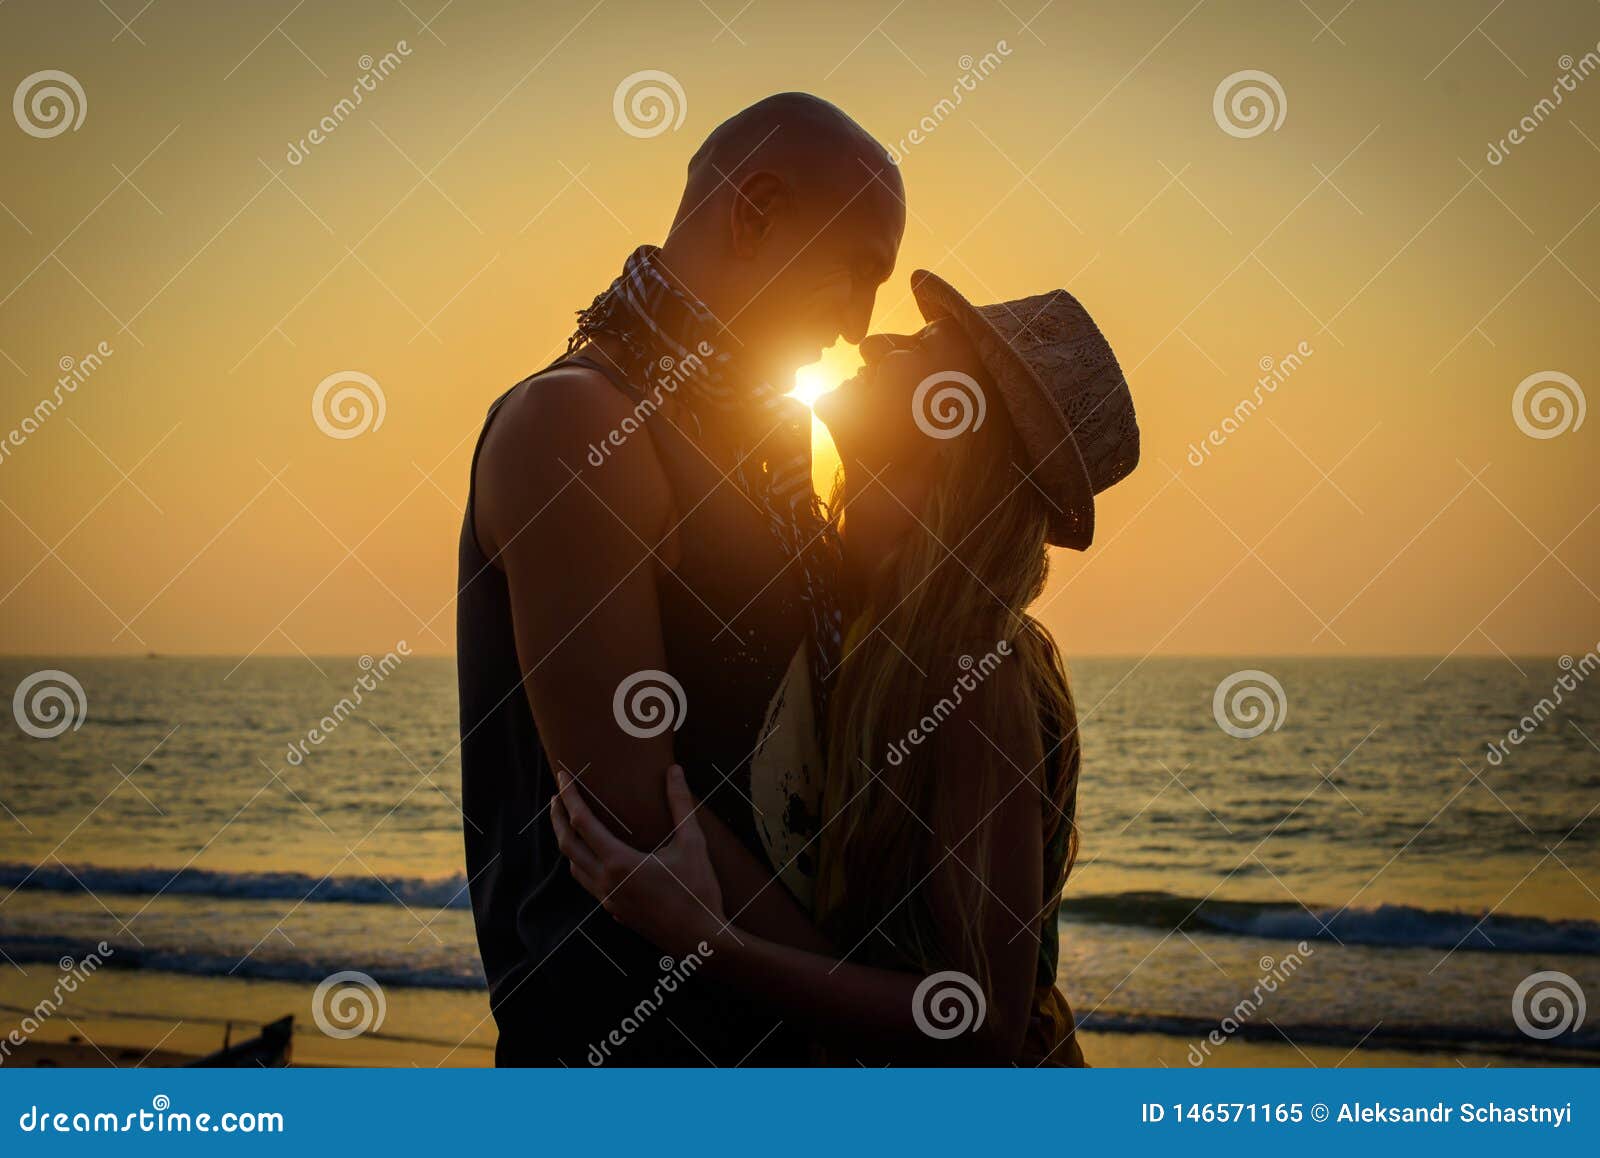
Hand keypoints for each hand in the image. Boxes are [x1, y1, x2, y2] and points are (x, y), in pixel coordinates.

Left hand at [552, 765, 726, 958]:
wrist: (701, 941)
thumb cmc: (698, 892)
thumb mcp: (693, 844)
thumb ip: (681, 805)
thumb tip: (675, 771)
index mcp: (619, 862)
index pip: (583, 822)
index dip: (570, 797)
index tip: (563, 776)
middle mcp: (606, 882)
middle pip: (567, 845)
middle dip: (558, 818)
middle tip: (557, 796)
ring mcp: (608, 900)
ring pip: (574, 867)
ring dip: (567, 843)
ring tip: (570, 824)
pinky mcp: (616, 911)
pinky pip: (588, 883)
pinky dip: (582, 863)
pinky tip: (595, 858)